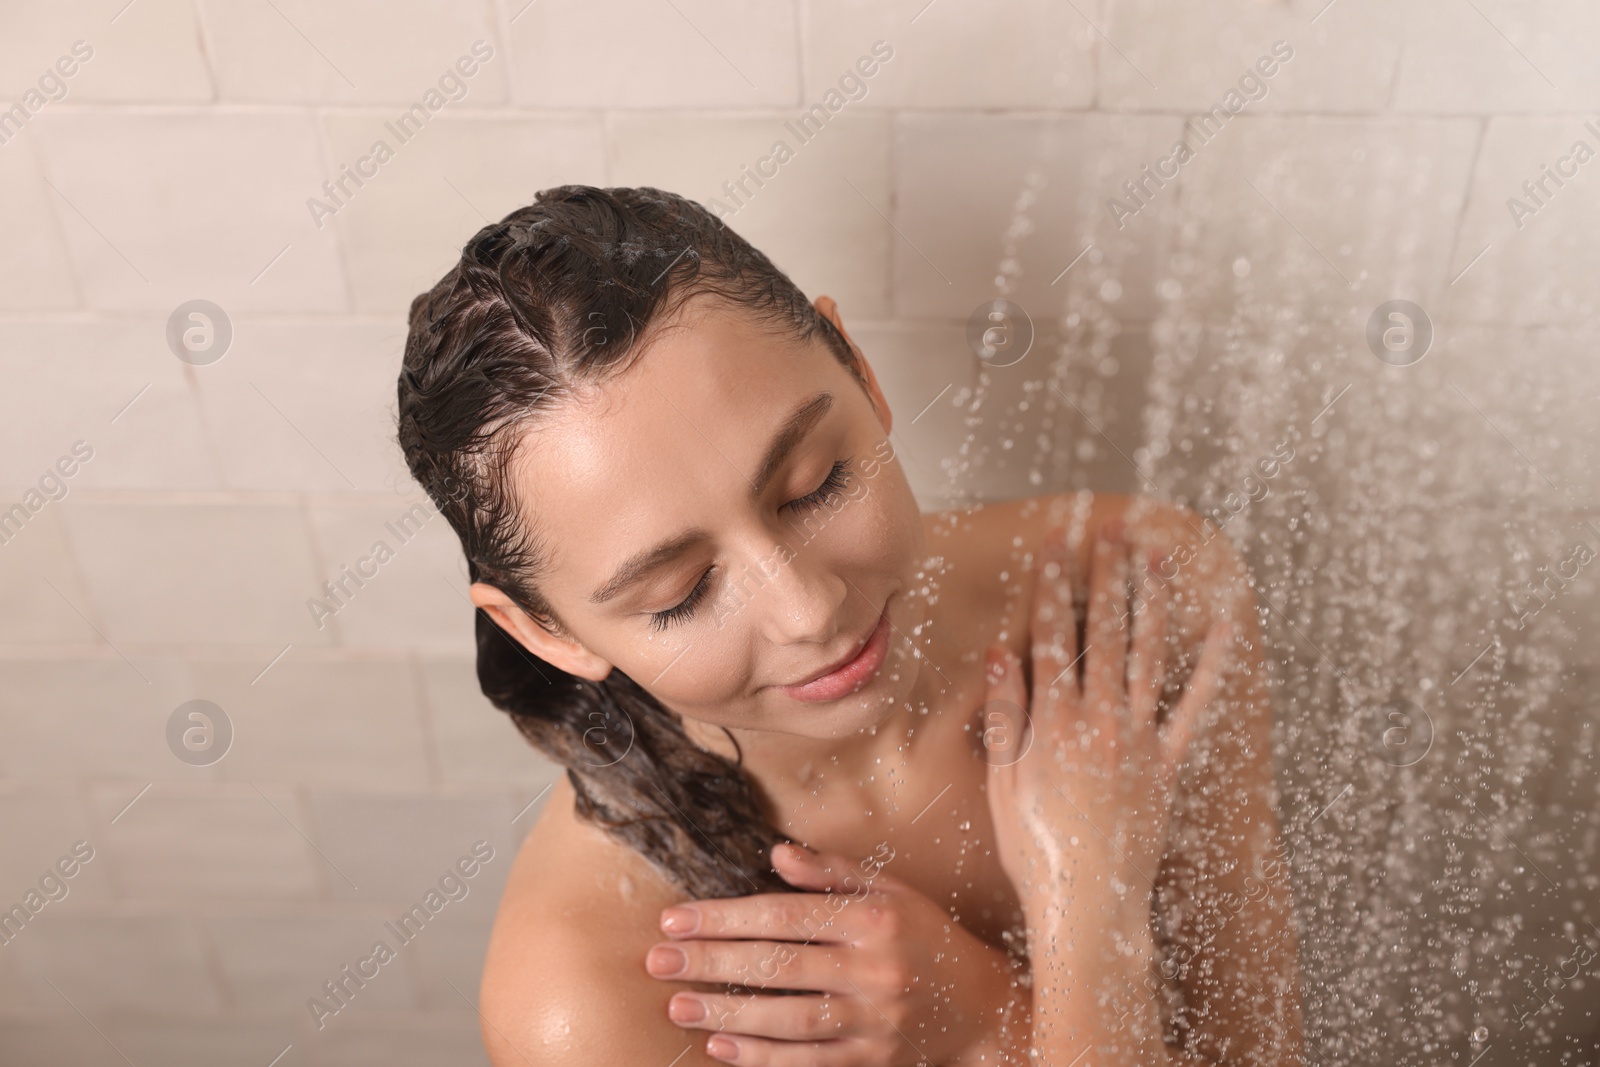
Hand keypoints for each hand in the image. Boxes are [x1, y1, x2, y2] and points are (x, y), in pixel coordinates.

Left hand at [646, 842, 1019, 1065]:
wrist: (982, 1006)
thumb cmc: (925, 938)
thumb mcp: (891, 890)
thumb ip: (833, 872)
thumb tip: (777, 852)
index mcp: (875, 919)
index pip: (786, 915)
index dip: (726, 916)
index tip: (676, 919)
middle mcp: (875, 970)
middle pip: (781, 966)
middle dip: (713, 962)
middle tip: (658, 961)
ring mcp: (875, 1021)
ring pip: (790, 1020)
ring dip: (729, 1012)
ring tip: (678, 1004)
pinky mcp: (873, 1060)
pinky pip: (809, 1061)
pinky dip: (763, 1057)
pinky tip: (721, 1045)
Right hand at [981, 518, 1230, 922]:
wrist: (1086, 902)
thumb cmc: (1034, 847)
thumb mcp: (1002, 780)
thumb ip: (1005, 713)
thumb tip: (1001, 652)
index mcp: (1052, 720)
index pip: (1052, 636)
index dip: (1052, 585)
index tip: (1055, 543)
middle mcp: (1098, 719)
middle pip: (1104, 631)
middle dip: (1105, 575)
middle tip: (1110, 528)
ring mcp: (1138, 738)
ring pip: (1147, 653)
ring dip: (1151, 599)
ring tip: (1154, 554)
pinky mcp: (1168, 762)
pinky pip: (1193, 705)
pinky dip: (1209, 665)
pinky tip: (1220, 625)